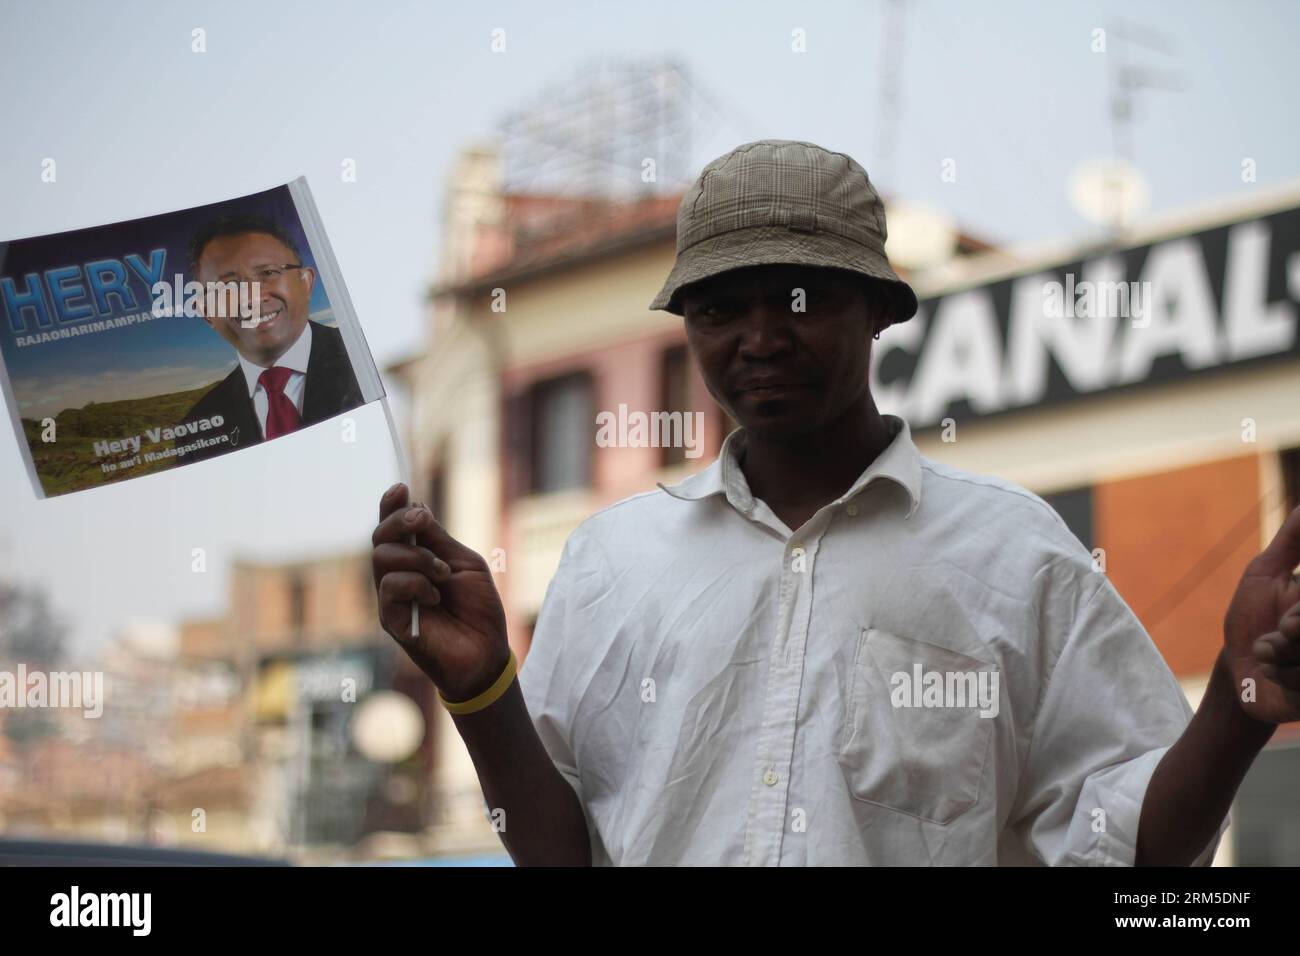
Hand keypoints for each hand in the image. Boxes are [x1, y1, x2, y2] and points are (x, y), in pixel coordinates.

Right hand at [371, 482, 510, 701]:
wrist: (486, 651)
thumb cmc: (479, 609)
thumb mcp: (464, 563)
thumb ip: (438, 539)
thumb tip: (418, 505)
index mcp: (416, 558)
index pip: (394, 527)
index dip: (391, 505)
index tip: (400, 487)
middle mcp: (399, 575)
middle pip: (380, 537)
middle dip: (399, 520)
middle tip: (423, 520)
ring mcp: (392, 598)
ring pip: (382, 557)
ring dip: (417, 557)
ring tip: (442, 573)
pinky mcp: (391, 619)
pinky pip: (389, 587)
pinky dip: (416, 584)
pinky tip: (435, 598)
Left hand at [1223, 505, 1299, 723]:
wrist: (1241, 671)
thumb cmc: (1254, 618)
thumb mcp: (1265, 574)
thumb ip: (1291, 541)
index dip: (1296, 614)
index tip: (1285, 618)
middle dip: (1291, 626)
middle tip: (1278, 630)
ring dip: (1276, 652)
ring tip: (1272, 653)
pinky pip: (1299, 683)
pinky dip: (1277, 676)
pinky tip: (1275, 676)